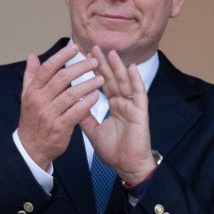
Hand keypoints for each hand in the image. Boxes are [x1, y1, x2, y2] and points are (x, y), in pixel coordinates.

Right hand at [17, 43, 102, 169]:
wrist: (31, 148)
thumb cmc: (33, 120)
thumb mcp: (27, 97)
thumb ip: (31, 76)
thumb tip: (32, 56)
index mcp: (32, 91)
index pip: (48, 68)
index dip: (62, 56)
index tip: (76, 48)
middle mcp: (39, 100)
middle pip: (62, 77)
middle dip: (80, 67)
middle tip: (95, 61)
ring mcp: (49, 114)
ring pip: (71, 93)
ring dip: (88, 84)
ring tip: (101, 78)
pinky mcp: (60, 127)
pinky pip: (77, 111)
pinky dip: (88, 102)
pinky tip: (97, 96)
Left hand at [79, 46, 154, 183]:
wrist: (127, 166)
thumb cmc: (114, 151)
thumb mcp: (93, 131)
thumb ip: (84, 116)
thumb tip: (72, 103)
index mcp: (114, 107)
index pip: (103, 84)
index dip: (95, 71)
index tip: (85, 57)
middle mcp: (123, 103)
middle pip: (113, 79)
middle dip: (103, 63)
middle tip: (94, 47)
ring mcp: (133, 106)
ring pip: (125, 83)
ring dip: (118, 67)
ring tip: (110, 52)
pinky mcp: (140, 112)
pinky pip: (139, 93)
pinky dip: (135, 80)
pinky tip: (131, 68)